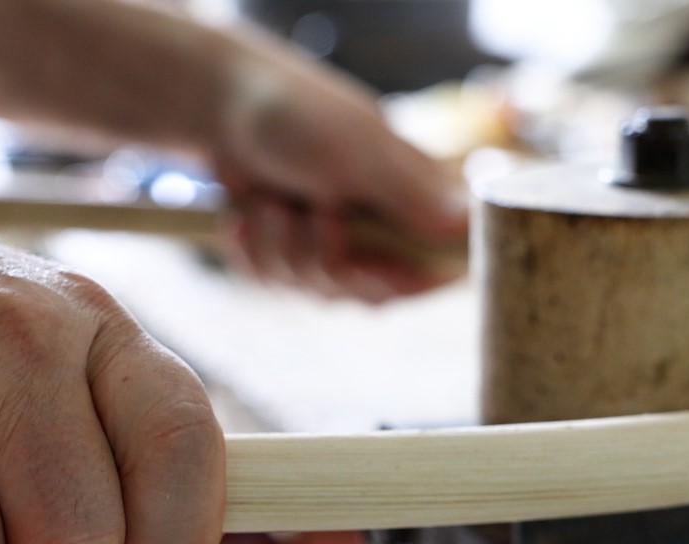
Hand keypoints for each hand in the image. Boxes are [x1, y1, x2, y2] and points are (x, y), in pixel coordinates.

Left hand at [206, 35, 468, 301]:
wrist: (218, 105)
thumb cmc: (297, 116)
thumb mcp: (359, 152)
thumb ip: (411, 193)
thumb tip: (469, 224)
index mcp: (411, 201)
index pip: (436, 270)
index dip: (407, 281)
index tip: (371, 264)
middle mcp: (377, 228)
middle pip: (369, 294)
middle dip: (329, 261)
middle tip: (315, 212)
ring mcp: (330, 243)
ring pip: (316, 292)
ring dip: (282, 247)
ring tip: (272, 199)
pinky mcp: (286, 252)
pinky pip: (274, 284)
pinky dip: (253, 252)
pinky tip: (245, 215)